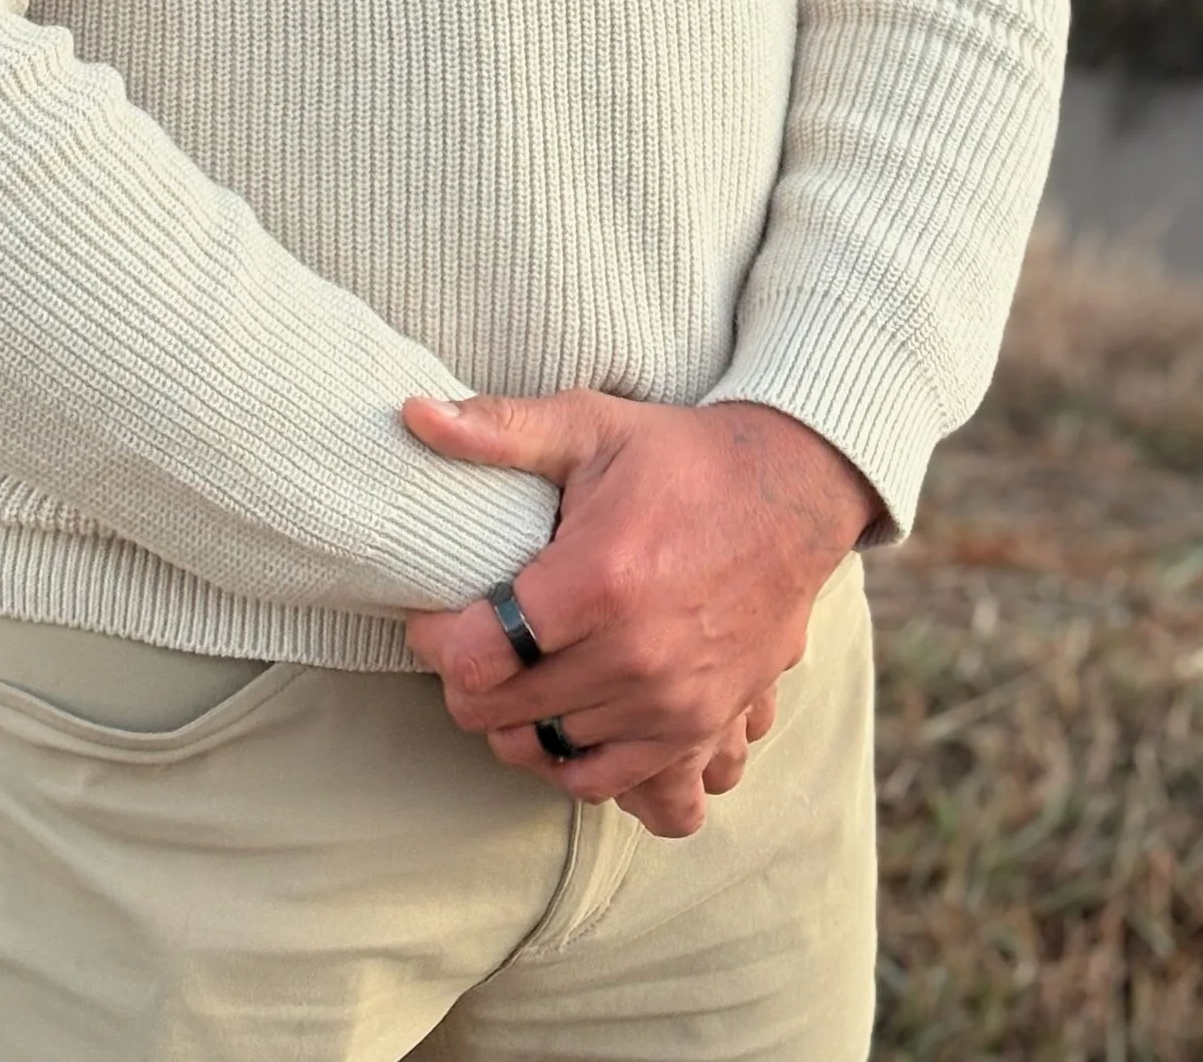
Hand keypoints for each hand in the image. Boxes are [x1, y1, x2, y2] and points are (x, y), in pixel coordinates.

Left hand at [400, 390, 874, 824]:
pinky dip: (575, 766)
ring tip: (513, 673)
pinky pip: (615, 787)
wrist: (792, 494)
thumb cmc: (680, 457)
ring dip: (514, 721)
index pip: (473, 657)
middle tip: (472, 638)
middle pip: (499, 713)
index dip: (435, 639)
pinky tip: (563, 721)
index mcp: (598, 582)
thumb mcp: (589, 425)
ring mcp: (673, 705)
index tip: (435, 613)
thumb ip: (498, 427)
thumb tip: (410, 415)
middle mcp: (635, 657)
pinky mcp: (702, 729)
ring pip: (547, 753)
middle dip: (466, 679)